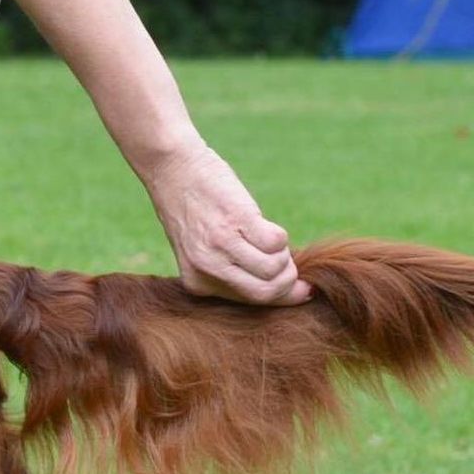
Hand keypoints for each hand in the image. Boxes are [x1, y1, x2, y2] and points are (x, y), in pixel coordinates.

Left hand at [142, 144, 310, 305]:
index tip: (300, 288)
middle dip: (288, 280)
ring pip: (274, 268)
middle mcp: (206, 268)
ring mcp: (220, 245)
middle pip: (266, 292)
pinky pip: (276, 242)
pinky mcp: (235, 220)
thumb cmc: (195, 210)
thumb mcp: (202, 250)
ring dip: (284, 255)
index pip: (250, 303)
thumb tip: (293, 290)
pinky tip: (262, 224)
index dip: (280, 294)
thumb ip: (234, 271)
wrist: (173, 170)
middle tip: (288, 262)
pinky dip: (279, 235)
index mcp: (197, 282)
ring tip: (268, 239)